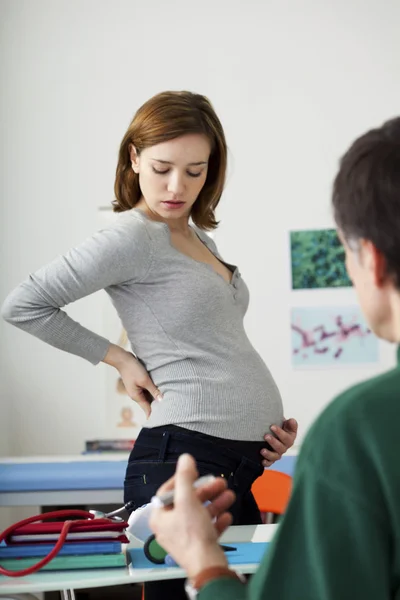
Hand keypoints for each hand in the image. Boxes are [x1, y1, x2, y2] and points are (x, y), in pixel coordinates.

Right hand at [103, 343, 161, 417]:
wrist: (123, 359)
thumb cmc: (133, 369)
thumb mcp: (145, 380)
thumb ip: (153, 390)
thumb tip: (161, 400)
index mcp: (136, 396)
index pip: (147, 409)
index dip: (154, 414)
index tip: (162, 420)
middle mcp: (136, 394)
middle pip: (148, 403)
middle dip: (157, 406)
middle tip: (168, 410)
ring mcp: (137, 389)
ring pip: (148, 396)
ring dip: (156, 397)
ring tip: (167, 401)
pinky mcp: (138, 383)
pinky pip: (147, 389)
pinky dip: (153, 390)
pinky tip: (160, 389)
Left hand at [149, 454, 234, 578]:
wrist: (207, 565)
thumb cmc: (192, 536)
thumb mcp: (187, 500)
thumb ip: (185, 477)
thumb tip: (184, 459)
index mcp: (160, 517)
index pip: (168, 491)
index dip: (182, 479)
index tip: (194, 472)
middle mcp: (170, 527)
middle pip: (188, 501)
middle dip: (206, 491)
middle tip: (219, 483)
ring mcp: (184, 537)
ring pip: (200, 514)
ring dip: (215, 503)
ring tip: (229, 496)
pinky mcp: (198, 545)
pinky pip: (207, 528)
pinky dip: (217, 520)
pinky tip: (226, 516)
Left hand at [260, 417, 297, 467]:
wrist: (273, 431)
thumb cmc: (280, 426)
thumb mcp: (285, 423)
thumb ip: (290, 423)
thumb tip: (291, 421)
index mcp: (290, 438)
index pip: (287, 437)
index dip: (280, 432)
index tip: (272, 426)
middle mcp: (285, 447)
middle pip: (281, 447)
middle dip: (273, 442)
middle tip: (266, 436)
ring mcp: (278, 453)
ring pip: (275, 456)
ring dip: (269, 453)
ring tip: (262, 450)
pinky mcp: (272, 459)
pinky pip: (270, 463)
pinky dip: (266, 462)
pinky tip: (262, 461)